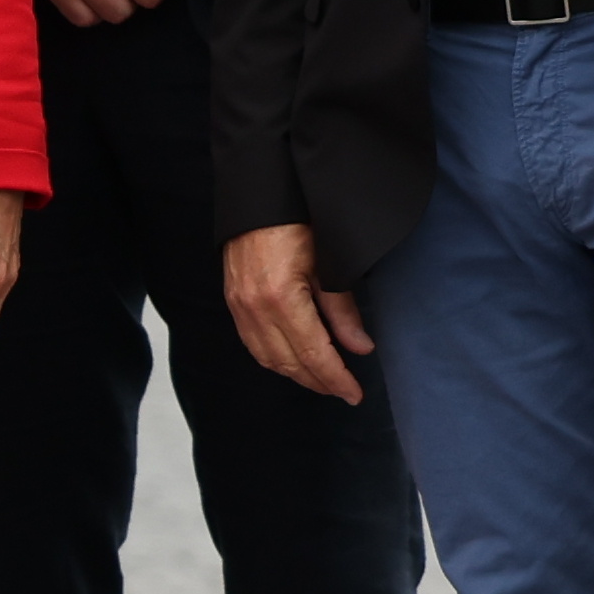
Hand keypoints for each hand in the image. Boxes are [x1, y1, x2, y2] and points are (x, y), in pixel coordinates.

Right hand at [222, 219, 374, 404]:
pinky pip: (253, 344)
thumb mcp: (328, 263)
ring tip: (323, 379)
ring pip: (269, 359)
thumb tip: (360, 348)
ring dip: (297, 374)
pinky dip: (275, 359)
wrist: (259, 199)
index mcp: (281, 299)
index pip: (313, 354)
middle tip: (344, 391)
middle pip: (290, 363)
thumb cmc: (295, 222)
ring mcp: (239, 307)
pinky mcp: (233, 302)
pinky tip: (293, 359)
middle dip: (319, 382)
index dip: (336, 379)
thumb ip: (342, 310)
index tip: (355, 394)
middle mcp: (255, 309)